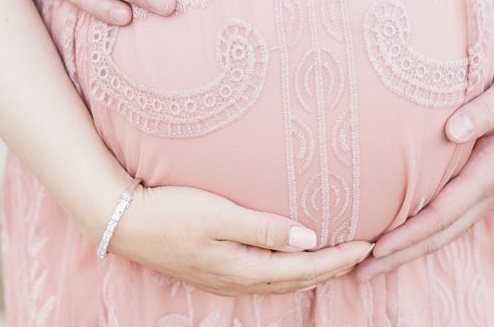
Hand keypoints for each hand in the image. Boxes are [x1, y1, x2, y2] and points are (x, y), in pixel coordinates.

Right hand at [109, 185, 373, 295]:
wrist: (125, 222)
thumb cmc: (170, 212)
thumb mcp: (219, 215)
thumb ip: (264, 228)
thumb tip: (309, 238)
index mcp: (243, 268)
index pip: (305, 267)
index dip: (339, 258)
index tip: (368, 245)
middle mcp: (237, 280)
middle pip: (298, 279)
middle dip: (333, 268)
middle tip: (363, 253)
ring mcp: (224, 279)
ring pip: (281, 281)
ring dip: (312, 272)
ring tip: (336, 259)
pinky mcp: (214, 271)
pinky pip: (264, 277)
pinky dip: (288, 271)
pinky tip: (290, 260)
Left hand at [355, 59, 493, 281]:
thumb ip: (484, 110)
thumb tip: (452, 131)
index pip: (444, 212)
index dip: (410, 232)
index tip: (377, 248)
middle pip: (442, 233)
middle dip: (402, 255)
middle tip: (362, 273)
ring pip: (449, 231)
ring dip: (413, 249)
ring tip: (374, 264)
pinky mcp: (490, 186)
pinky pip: (455, 218)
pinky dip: (429, 233)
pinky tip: (407, 237)